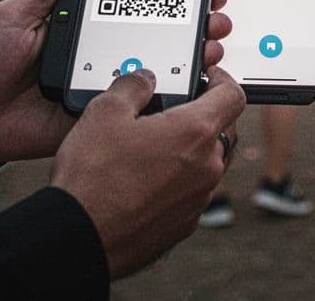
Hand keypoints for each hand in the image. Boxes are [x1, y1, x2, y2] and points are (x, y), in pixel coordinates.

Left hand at [0, 0, 233, 164]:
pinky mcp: (102, 114)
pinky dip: (170, 97)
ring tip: (212, 44)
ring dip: (191, 55)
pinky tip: (193, 85)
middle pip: (156, 32)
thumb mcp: (14, 15)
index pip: (132, 1)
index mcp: (83, 23)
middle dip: (193, 20)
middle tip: (216, 12)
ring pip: (158, 68)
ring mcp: (105, 82)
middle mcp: (101, 50)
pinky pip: (141, 106)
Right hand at [50, 66, 245, 278]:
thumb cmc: (93, 176)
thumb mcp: (104, 111)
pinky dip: (179, 181)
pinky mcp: (185, 225)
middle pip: (224, 130)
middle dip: (206, 116)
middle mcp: (207, 167)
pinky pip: (192, 193)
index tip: (209, 77)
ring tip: (155, 147)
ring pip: (208, 164)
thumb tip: (145, 79)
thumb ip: (132, 86)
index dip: (223, 80)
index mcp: (195, 132)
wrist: (81, 236)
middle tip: (174, 111)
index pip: (233, 95)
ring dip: (191, 151)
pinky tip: (147, 180)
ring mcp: (199, 200)